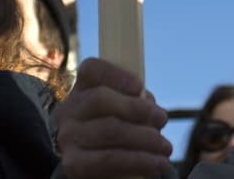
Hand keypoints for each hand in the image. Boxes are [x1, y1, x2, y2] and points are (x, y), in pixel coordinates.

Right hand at [56, 58, 172, 176]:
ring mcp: (68, 137)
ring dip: (145, 138)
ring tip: (166, 147)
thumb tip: (153, 113)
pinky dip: (139, 161)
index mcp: (82, 88)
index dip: (116, 74)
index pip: (91, 69)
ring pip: (109, 130)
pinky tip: (158, 163)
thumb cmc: (120, 129)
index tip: (140, 86)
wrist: (97, 164)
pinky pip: (109, 160)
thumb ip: (137, 102)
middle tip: (162, 119)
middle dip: (137, 108)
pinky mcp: (72, 164)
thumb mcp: (126, 109)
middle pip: (100, 99)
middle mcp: (68, 110)